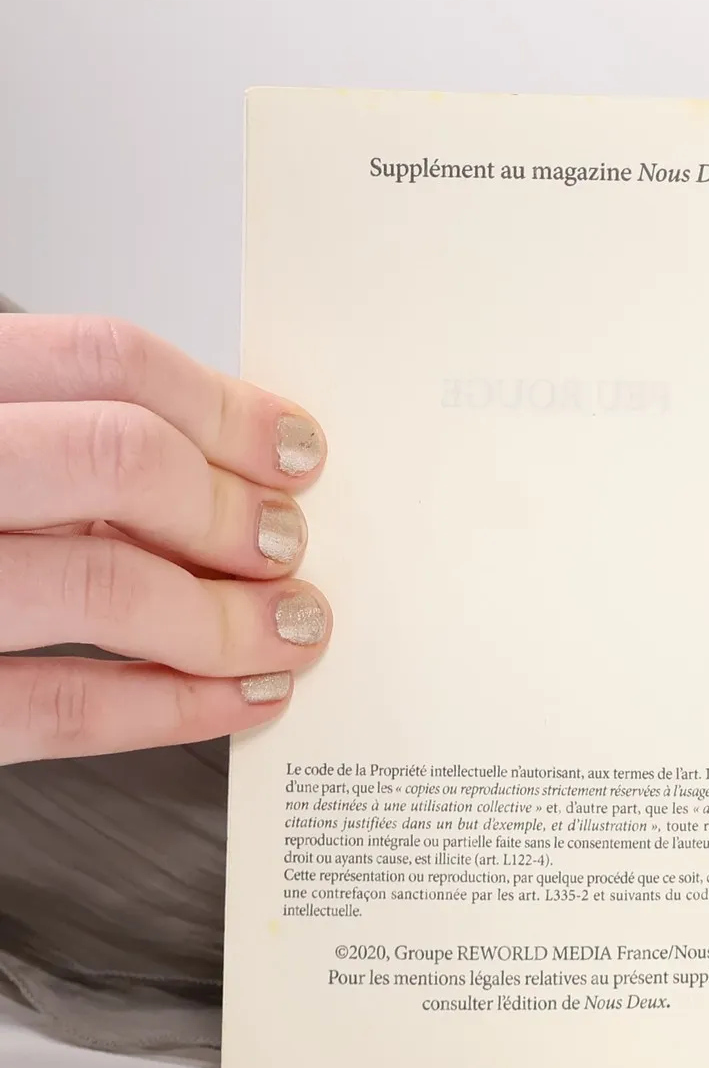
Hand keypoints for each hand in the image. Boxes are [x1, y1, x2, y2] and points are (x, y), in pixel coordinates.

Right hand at [0, 315, 329, 762]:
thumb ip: (54, 439)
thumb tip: (227, 466)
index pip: (103, 359)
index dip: (224, 407)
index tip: (295, 454)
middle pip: (118, 460)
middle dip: (230, 513)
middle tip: (287, 550)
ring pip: (100, 582)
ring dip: (226, 619)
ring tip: (289, 633)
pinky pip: (53, 707)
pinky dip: (168, 707)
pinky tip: (232, 701)